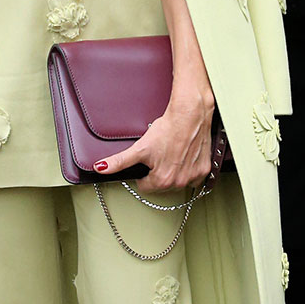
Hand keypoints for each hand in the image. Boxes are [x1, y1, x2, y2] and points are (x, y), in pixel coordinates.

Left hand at [94, 88, 213, 192]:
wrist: (189, 116)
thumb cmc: (166, 129)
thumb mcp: (139, 147)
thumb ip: (119, 161)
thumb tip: (100, 168)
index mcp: (162, 181)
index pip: (145, 187)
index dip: (143, 174)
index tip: (146, 162)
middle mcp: (179, 183)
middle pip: (161, 186)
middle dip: (157, 173)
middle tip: (158, 155)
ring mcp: (193, 177)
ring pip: (177, 182)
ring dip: (173, 172)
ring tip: (170, 154)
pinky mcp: (204, 170)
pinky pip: (192, 177)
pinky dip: (187, 169)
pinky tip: (183, 156)